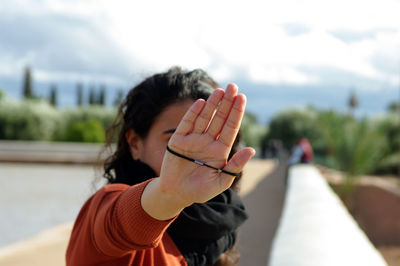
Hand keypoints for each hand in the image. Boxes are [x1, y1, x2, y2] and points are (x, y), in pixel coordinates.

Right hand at [158, 83, 254, 205]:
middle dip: (226, 103)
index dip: (236, 113)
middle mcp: (208, 142)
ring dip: (212, 104)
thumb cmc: (200, 190)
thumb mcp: (221, 181)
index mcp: (220, 151)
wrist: (176, 194)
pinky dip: (193, 113)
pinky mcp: (178, 140)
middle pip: (219, 118)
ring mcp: (193, 139)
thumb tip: (252, 150)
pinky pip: (187, 123)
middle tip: (233, 86)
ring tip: (220, 90)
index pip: (230, 128)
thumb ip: (235, 166)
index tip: (242, 97)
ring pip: (204, 118)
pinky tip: (202, 103)